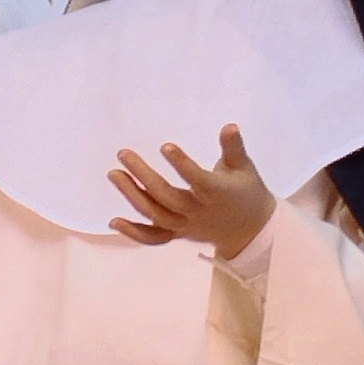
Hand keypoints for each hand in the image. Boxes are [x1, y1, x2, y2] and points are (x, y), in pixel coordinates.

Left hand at [108, 124, 271, 260]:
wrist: (250, 230)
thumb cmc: (246, 191)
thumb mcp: (244, 167)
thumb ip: (233, 147)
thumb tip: (229, 126)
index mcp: (217, 193)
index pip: (198, 180)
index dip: (182, 164)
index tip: (165, 147)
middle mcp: (199, 211)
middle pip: (167, 197)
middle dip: (144, 176)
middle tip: (123, 153)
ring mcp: (186, 225)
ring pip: (156, 215)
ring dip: (133, 196)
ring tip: (114, 174)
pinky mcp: (178, 234)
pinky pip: (154, 238)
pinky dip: (134, 233)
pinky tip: (113, 221)